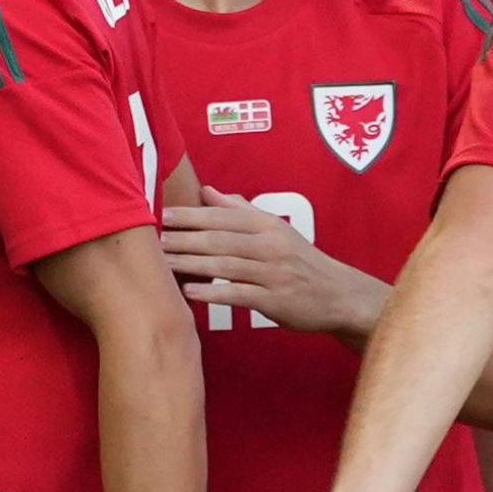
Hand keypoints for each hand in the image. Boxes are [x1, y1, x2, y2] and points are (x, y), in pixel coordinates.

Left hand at [163, 187, 383, 336]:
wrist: (338, 294)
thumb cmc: (299, 261)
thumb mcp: (275, 230)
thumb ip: (241, 211)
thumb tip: (208, 191)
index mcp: (268, 225)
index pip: (224, 216)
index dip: (193, 215)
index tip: (164, 215)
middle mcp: (270, 245)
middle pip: (221, 239)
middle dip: (185, 238)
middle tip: (154, 240)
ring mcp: (273, 273)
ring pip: (226, 265)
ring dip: (192, 264)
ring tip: (164, 264)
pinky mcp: (275, 300)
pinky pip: (239, 295)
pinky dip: (213, 293)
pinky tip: (190, 293)